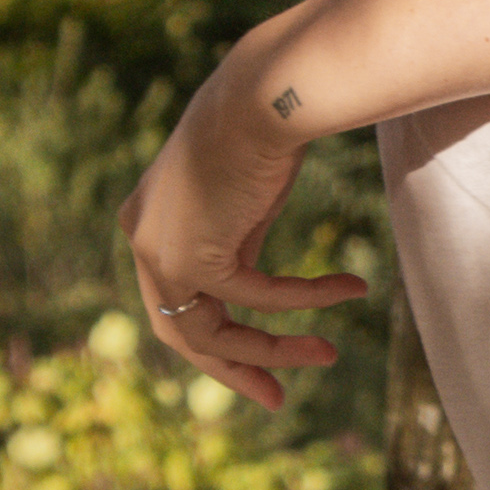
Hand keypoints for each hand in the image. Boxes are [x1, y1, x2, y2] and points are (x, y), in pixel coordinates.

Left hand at [120, 44, 368, 410]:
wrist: (265, 92)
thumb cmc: (266, 125)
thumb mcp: (243, 198)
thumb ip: (235, 243)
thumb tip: (251, 292)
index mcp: (146, 222)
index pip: (176, 304)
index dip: (217, 346)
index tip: (266, 372)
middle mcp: (141, 239)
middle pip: (182, 333)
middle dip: (234, 367)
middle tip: (278, 397)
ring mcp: (158, 251)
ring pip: (211, 332)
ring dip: (272, 349)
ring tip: (328, 355)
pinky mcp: (189, 255)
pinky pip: (254, 298)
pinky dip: (302, 300)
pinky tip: (348, 289)